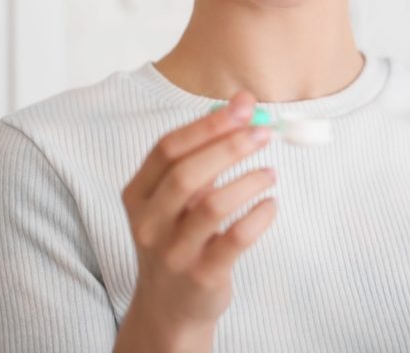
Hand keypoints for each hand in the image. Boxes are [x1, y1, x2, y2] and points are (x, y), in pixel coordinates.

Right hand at [120, 91, 276, 334]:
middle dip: (229, 146)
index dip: (207, 124)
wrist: (170, 306)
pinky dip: (258, 216)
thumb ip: (206, 151)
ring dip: (248, 182)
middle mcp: (150, 223)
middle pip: (186, 173)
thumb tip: (244, 102)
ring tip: (270, 173)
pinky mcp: (202, 276)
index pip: (167, 148)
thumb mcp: (178, 196)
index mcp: (138, 195)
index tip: (243, 107)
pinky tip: (270, 206)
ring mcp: (174, 252)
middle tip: (264, 133)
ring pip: (211, 206)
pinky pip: (235, 240)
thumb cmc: (180, 236)